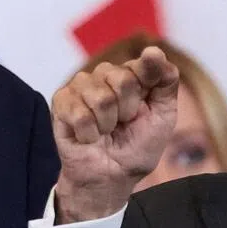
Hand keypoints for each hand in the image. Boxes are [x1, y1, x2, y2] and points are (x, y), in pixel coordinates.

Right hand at [51, 47, 179, 222]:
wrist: (112, 177)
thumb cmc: (137, 147)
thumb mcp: (163, 117)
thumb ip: (165, 82)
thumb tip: (154, 51)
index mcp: (132, 74)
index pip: (144, 63)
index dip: (147, 84)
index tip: (145, 104)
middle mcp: (105, 75)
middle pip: (122, 79)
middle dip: (127, 111)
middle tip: (123, 124)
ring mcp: (81, 86)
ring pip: (100, 97)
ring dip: (107, 125)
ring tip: (104, 131)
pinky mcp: (61, 102)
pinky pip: (79, 113)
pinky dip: (89, 133)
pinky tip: (88, 137)